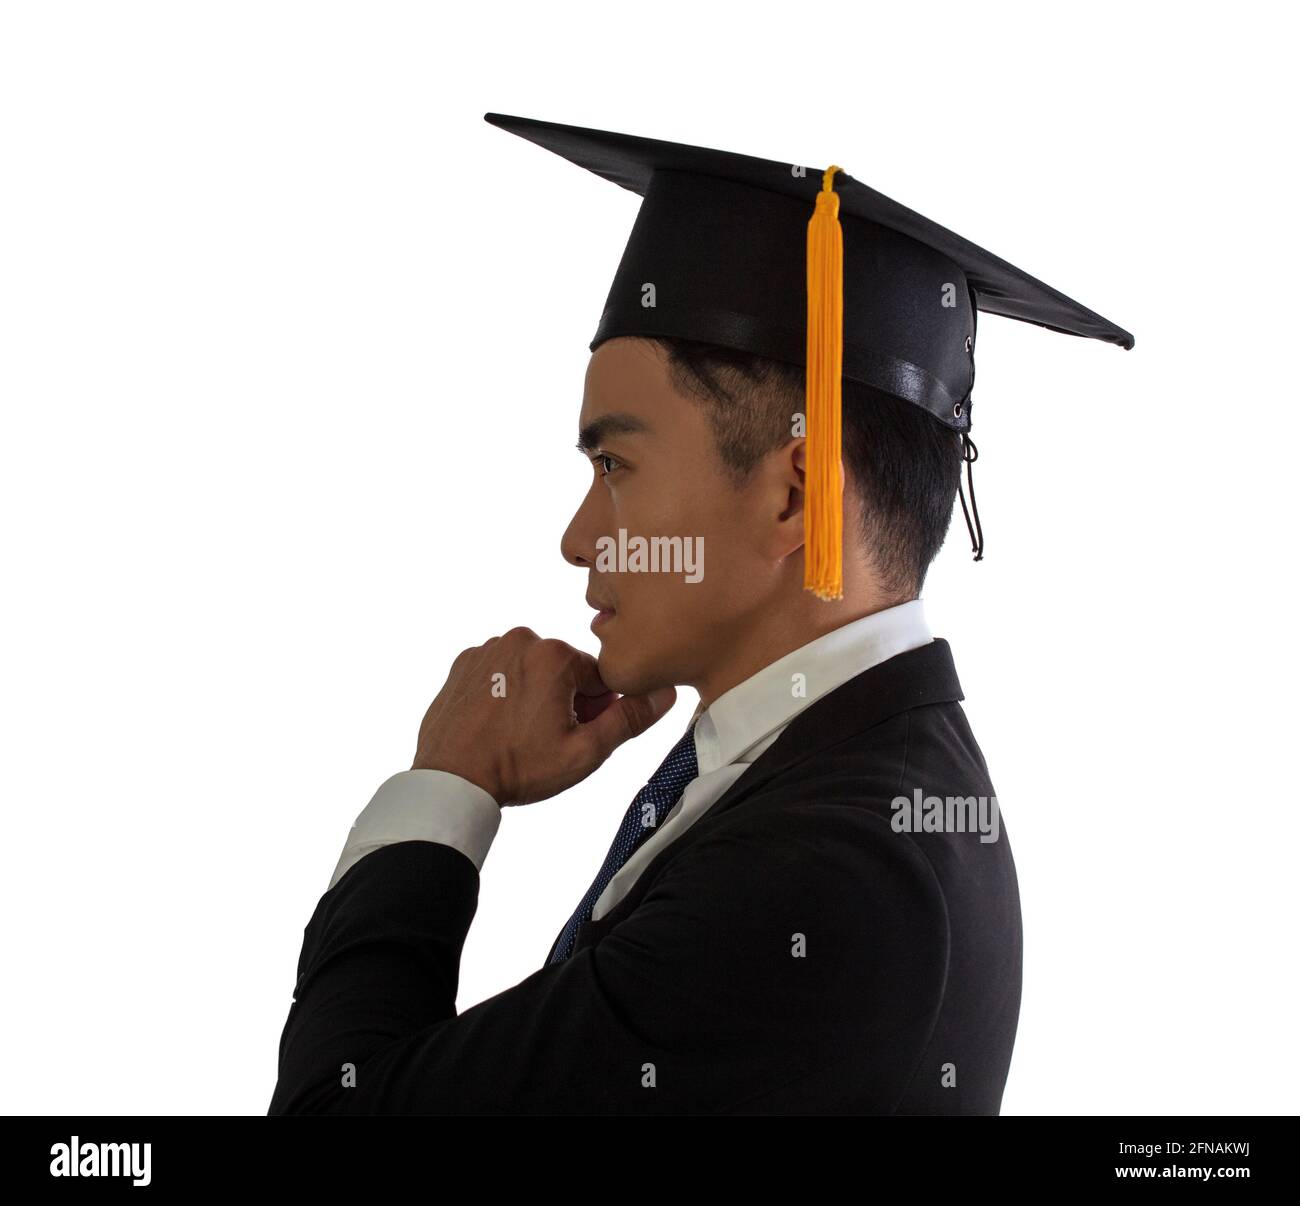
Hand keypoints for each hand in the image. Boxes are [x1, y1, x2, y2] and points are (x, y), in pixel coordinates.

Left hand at [411, 627, 676, 805]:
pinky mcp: (463, 664)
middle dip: (566, 700)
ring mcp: (487, 650)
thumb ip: (629, 719)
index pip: (599, 677)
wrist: (452, 781)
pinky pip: (500, 672)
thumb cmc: (517, 768)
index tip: (578, 732)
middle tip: (548, 739)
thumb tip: (664, 694)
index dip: (596, 709)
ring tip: (521, 734)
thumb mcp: (586, 751)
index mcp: (554, 655)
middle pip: (564, 670)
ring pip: (531, 670)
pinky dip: (505, 693)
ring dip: (535, 695)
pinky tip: (499, 724)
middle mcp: (520, 640)